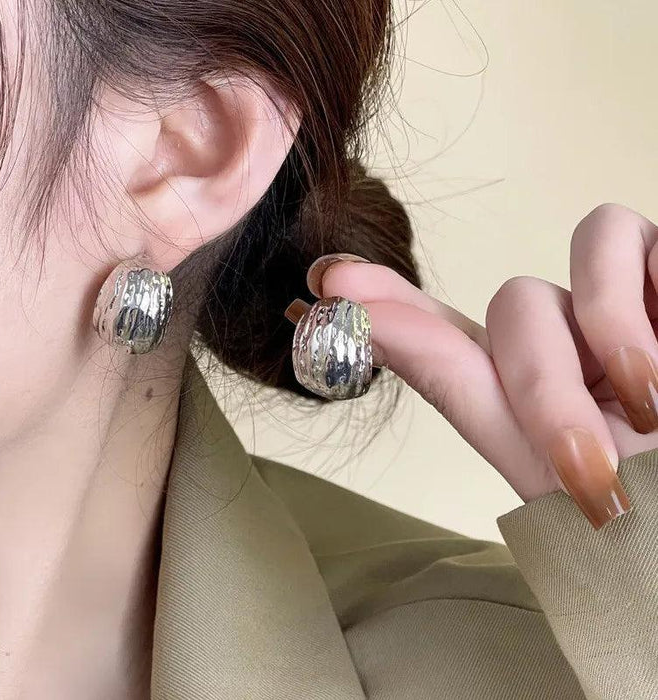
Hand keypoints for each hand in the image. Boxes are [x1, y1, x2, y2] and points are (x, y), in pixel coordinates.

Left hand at [300, 204, 657, 528]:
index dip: (382, 307)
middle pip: (508, 313)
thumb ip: (455, 382)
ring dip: (594, 344)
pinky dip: (632, 304)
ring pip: (555, 273)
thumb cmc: (648, 516)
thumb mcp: (551, 463)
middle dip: (538, 388)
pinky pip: (619, 238)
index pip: (440, 337)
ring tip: (650, 404)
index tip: (322, 286)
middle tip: (589, 473)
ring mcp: (617, 307)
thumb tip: (358, 316)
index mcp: (525, 398)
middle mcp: (564, 348)